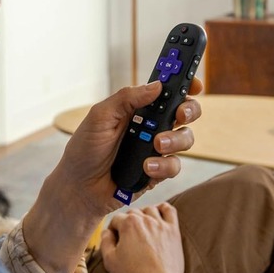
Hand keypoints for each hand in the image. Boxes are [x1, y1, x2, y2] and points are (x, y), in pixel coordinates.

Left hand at [50, 78, 203, 216]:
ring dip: (175, 140)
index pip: (167, 92)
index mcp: (139, 109)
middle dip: (189, 110)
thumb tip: (156, 86)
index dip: (185, 85)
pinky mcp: (158, 172)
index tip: (193, 84)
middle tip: (180, 115)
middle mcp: (152, 127)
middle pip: (186, 112)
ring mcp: (157, 150)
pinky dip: (163, 166)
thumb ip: (127, 98)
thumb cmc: (85, 150)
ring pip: (185, 139)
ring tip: (156, 144)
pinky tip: (146, 167)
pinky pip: (174, 166)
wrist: (79, 188)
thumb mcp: (100, 117)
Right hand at [100, 203, 190, 272]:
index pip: (116, 219)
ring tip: (141, 227)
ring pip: (150, 209)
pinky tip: (159, 216)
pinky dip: (163, 209)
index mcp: (129, 224)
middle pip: (132, 213)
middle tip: (127, 236)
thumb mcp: (110, 261)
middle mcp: (145, 220)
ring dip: (143, 215)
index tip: (114, 239)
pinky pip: (169, 211)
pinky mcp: (173, 231)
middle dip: (127, 222)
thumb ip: (105, 242)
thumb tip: (106, 233)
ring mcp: (161, 224)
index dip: (113, 229)